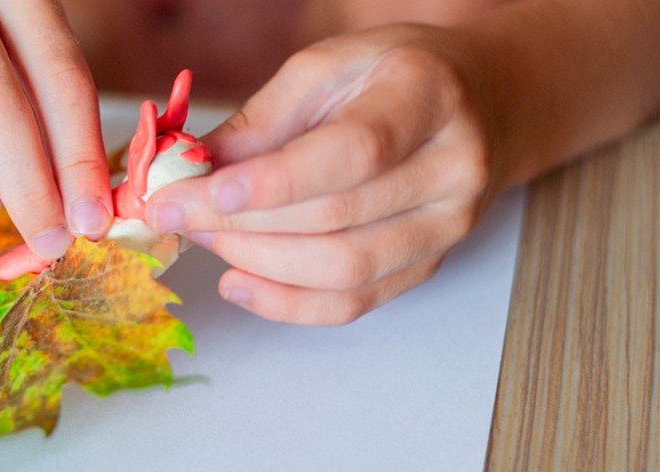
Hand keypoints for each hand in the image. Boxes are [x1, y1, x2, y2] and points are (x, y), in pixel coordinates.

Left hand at [146, 25, 502, 324]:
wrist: (481, 102)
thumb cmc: (394, 75)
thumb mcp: (327, 66)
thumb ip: (262, 120)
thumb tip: (189, 171)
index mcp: (428, 97)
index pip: (351, 153)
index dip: (269, 182)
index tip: (196, 193)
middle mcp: (453, 167)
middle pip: (336, 218)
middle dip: (240, 223)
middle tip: (178, 212)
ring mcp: (449, 225)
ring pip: (343, 270)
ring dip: (257, 262)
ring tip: (205, 239)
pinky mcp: (429, 265)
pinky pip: (355, 303)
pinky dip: (287, 303)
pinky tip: (238, 282)